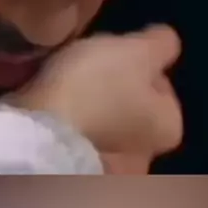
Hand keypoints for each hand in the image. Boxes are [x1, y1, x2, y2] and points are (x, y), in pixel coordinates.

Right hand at [3, 25, 182, 165]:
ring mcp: (109, 165)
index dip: (138, 60)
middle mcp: (145, 154)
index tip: (114, 52)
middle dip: (114, 84)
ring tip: (66, 77)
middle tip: (89, 62)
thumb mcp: (138, 50)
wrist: (38, 129)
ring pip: (104, 118)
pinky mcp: (74, 166)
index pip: (161, 83)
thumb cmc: (97, 87)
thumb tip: (167, 41)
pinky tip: (54, 99)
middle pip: (132, 103)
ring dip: (89, 101)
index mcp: (169, 128)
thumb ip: (162, 43)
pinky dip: (69, 117)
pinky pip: (77, 133)